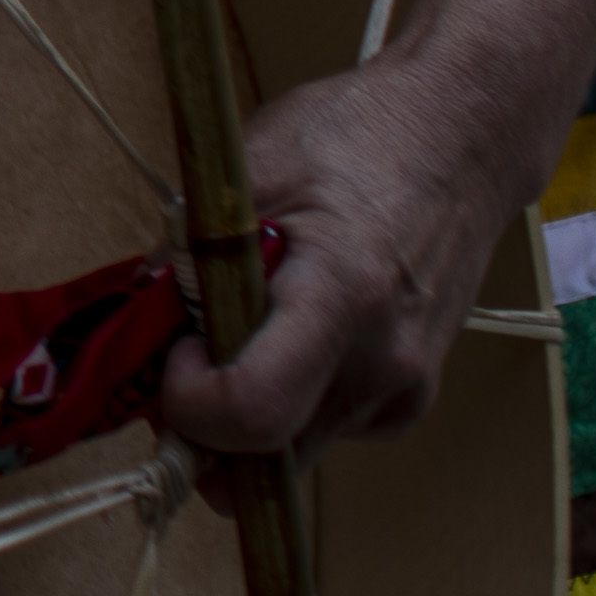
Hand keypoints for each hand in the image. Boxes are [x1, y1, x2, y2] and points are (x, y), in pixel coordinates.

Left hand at [157, 42, 565, 458]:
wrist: (464, 140)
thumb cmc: (353, 138)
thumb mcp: (247, 170)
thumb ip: (185, 251)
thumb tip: (131, 319)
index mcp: (342, 295)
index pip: (253, 410)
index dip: (188, 401)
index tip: (172, 351)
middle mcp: (384, 363)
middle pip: (266, 458)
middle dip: (202, 427)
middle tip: (177, 356)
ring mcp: (405, 390)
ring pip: (290, 453)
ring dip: (241, 416)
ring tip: (236, 329)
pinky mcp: (411, 401)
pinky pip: (322, 430)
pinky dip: (286, 401)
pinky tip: (287, 333)